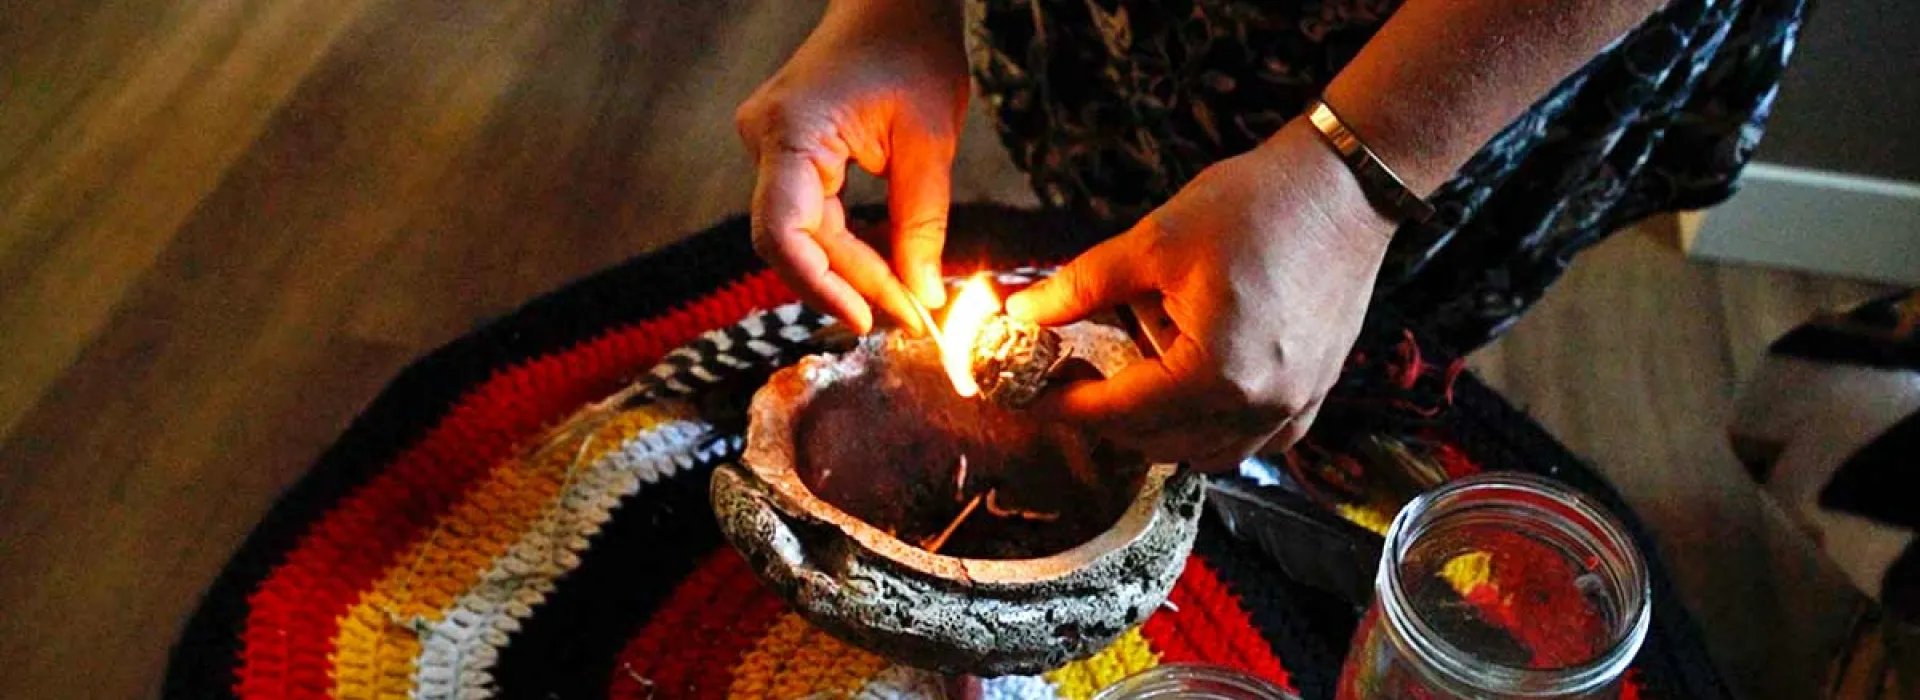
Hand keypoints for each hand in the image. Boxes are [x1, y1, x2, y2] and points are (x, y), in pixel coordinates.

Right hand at [734, 0, 967, 333]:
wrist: (894, 0)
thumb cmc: (913, 50)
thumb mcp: (930, 143)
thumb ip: (921, 225)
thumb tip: (922, 297)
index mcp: (791, 132)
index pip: (781, 233)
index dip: (819, 286)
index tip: (867, 319)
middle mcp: (764, 141)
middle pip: (792, 242)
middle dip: (849, 285)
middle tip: (909, 317)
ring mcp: (769, 146)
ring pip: (802, 234)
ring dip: (851, 270)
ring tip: (906, 300)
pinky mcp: (787, 152)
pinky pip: (810, 214)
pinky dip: (847, 245)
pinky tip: (886, 269)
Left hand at [1006, 120, 1396, 470]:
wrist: (1345, 187)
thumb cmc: (1256, 206)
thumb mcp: (1153, 242)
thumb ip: (1081, 287)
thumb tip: (1023, 312)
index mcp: (1215, 374)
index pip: (1118, 412)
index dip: (1063, 406)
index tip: (1024, 399)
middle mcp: (1258, 406)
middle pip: (1156, 441)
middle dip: (1105, 414)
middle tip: (1069, 376)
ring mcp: (1293, 406)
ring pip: (1202, 451)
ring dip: (1156, 428)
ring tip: (1130, 377)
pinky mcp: (1314, 394)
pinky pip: (1251, 442)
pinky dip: (1211, 430)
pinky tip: (1190, 391)